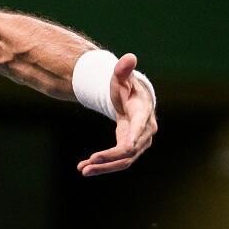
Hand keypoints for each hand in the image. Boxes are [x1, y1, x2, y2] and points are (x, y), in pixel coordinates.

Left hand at [77, 53, 157, 176]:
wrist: (133, 99)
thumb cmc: (125, 86)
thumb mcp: (121, 77)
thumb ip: (123, 69)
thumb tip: (129, 58)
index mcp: (143, 113)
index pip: (140, 127)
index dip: (134, 136)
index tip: (127, 147)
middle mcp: (145, 131)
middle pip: (130, 150)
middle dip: (110, 158)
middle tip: (88, 163)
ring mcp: (139, 143)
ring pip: (124, 161)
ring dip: (104, 167)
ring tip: (83, 170)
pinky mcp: (130, 150)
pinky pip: (118, 162)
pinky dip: (102, 166)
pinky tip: (84, 167)